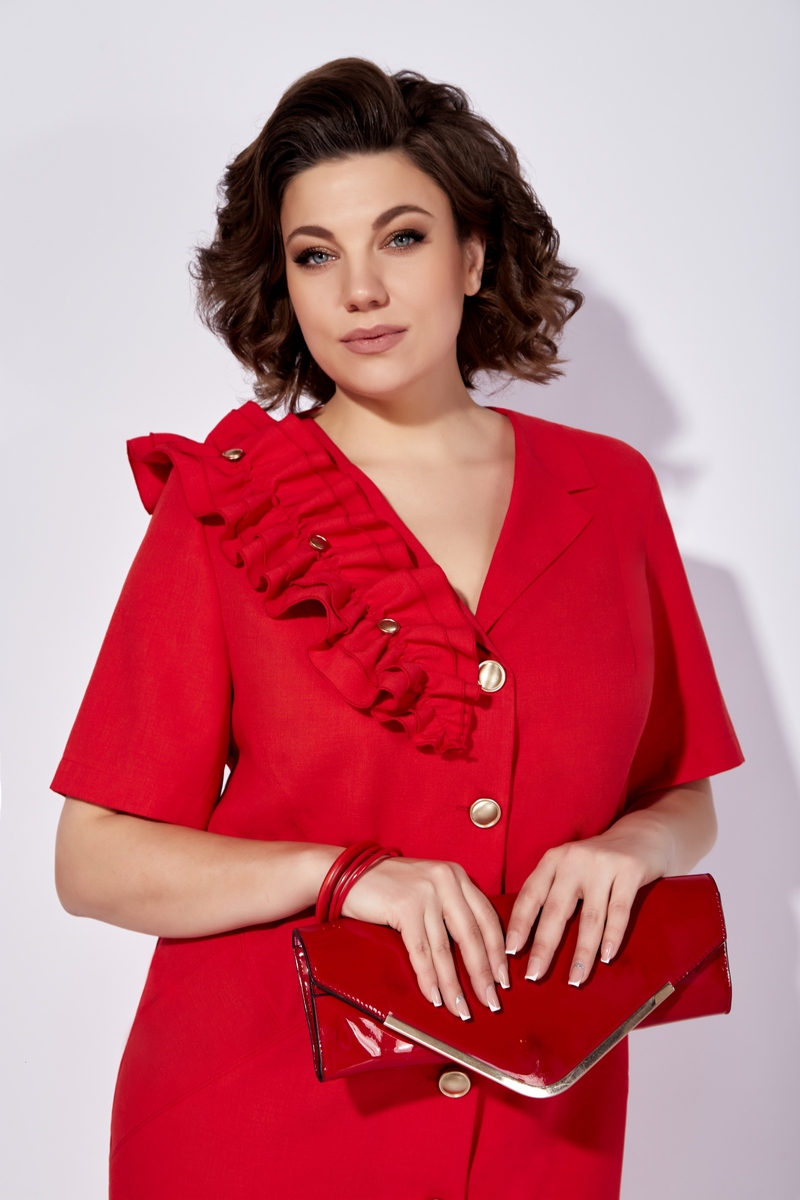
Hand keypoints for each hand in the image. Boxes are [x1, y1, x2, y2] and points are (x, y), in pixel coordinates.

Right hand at [341, 857, 508, 1018]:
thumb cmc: (390, 886)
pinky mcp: (405, 906)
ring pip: (445, 949)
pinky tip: (435, 998)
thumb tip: (477, 952)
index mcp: (457, 876)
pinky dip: (429, 978)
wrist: (351, 874)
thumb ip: (452, 908)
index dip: (497, 952)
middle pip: (472, 936)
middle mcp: (447, 880)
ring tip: (462, 1010)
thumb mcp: (430, 888)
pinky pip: (421, 951)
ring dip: (455, 985)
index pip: (487, 918)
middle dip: (483, 974)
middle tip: (492, 1002)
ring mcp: (426, 892)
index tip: (504, 980)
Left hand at [505, 816, 672, 986]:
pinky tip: (607, 958)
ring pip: (590, 917)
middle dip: (544, 946)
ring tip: (575, 980)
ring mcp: (603, 864)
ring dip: (581, 953)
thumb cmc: (599, 862)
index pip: (531, 895)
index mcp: (554, 859)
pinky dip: (613, 936)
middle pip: (556, 910)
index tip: (510, 951)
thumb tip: (528, 937)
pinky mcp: (629, 870)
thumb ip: (553, 891)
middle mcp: (574, 860)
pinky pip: (619, 910)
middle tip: (534, 975)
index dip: (519, 924)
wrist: (642, 835)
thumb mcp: (570, 868)